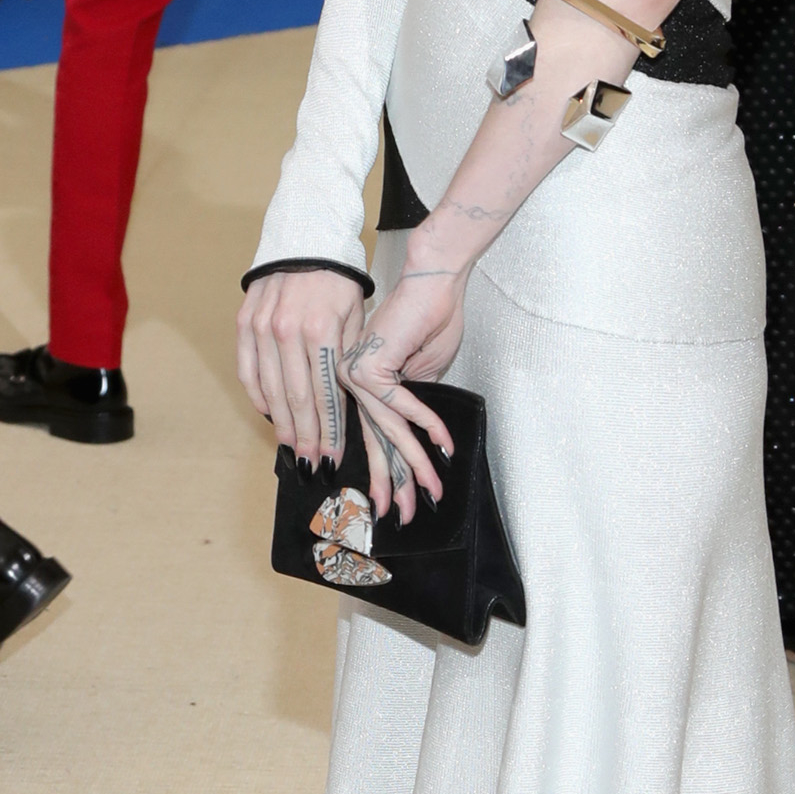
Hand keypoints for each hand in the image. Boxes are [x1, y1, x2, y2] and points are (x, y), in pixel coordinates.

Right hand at [237, 267, 364, 468]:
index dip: (330, 429)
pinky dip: (258, 397)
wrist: (306, 237)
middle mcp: (288, 331)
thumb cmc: (338, 278)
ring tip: (292, 448)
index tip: (333, 454)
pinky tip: (269, 415)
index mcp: (321, 330)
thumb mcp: (356, 316)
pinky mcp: (245, 323)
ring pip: (270, 390)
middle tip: (312, 463)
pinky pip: (248, 370)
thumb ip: (349, 359)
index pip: (326, 394)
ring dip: (282, 424)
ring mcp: (262, 327)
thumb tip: (348, 403)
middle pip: (297, 399)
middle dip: (307, 436)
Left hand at [338, 266, 459, 521]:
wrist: (433, 279)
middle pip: (374, 440)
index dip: (388, 470)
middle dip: (392, 481)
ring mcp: (355, 374)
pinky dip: (426, 423)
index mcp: (362, 383)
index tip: (395, 500)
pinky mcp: (367, 366)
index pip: (374, 434)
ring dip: (414, 462)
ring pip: (387, 429)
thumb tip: (413, 433)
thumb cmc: (432, 316)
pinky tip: (443, 444)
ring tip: (431, 489)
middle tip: (400, 514)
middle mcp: (351, 381)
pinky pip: (401, 405)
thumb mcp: (424, 370)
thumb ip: (413, 402)